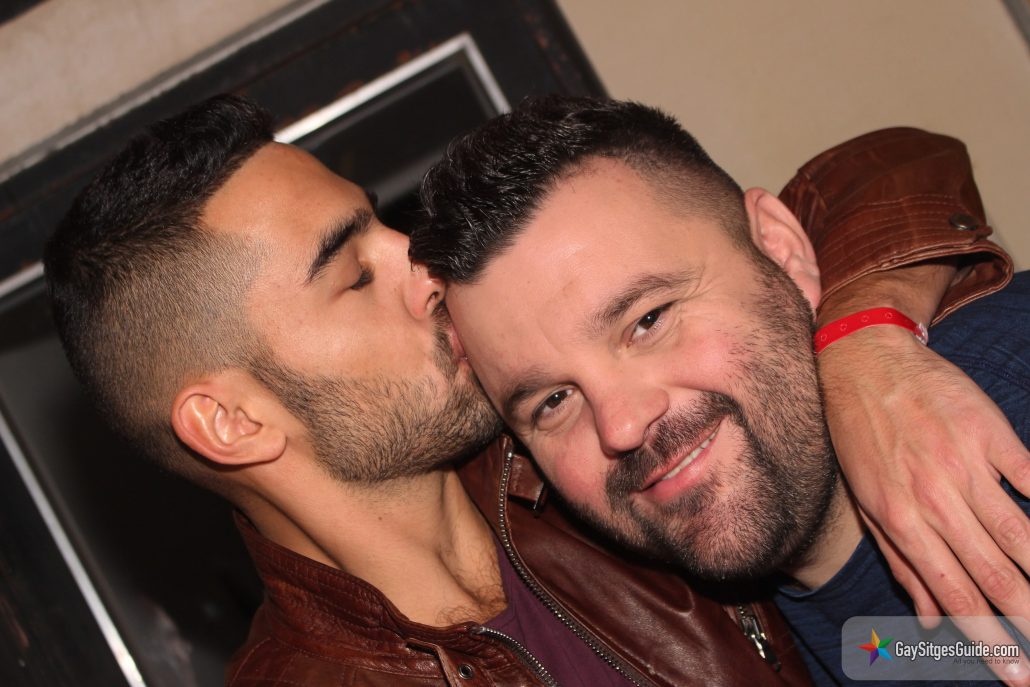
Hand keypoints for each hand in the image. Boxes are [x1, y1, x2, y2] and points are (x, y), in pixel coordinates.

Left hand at [819, 325, 1029, 685]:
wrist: (863, 362)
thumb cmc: (861, 437)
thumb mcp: (867, 501)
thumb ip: (902, 563)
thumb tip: (930, 622)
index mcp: (900, 520)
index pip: (952, 593)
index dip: (987, 639)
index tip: (1014, 672)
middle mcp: (932, 498)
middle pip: (991, 573)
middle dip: (1026, 623)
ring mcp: (963, 464)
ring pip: (1019, 535)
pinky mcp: (989, 432)